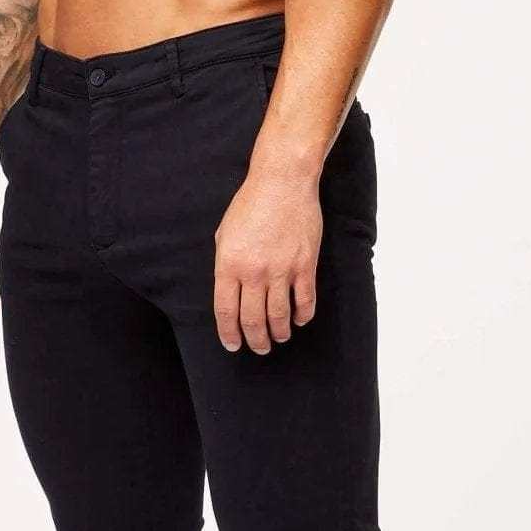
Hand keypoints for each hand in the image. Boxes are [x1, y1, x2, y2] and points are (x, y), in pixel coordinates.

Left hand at [213, 167, 321, 352]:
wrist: (282, 182)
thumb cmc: (250, 204)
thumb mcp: (225, 233)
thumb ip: (226, 265)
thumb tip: (230, 291)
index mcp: (229, 265)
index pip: (226, 311)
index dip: (229, 333)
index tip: (232, 345)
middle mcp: (254, 272)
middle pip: (253, 319)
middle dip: (255, 340)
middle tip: (259, 348)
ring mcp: (281, 270)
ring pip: (279, 316)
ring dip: (279, 332)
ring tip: (279, 338)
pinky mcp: (305, 265)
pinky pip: (305, 301)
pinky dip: (303, 316)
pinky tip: (299, 320)